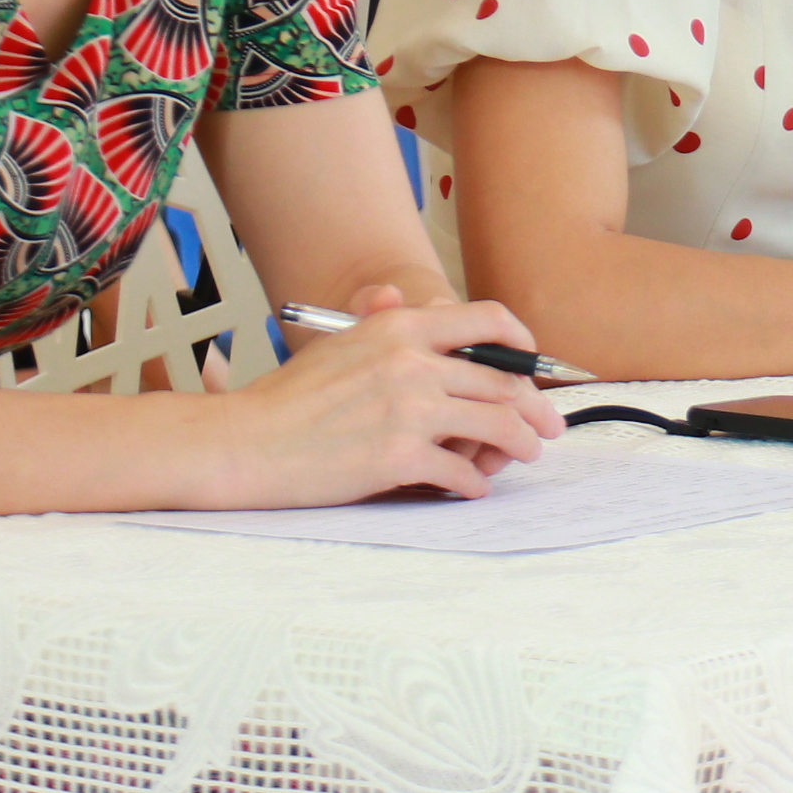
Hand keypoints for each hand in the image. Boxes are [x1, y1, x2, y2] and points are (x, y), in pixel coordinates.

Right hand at [221, 283, 564, 504]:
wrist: (245, 442)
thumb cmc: (289, 399)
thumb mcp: (342, 342)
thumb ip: (389, 326)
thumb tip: (426, 306)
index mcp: (401, 326)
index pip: (488, 320)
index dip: (522, 343)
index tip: (531, 362)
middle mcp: (413, 362)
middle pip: (503, 381)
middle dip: (534, 408)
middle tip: (547, 427)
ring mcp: (409, 409)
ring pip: (497, 425)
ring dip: (519, 444)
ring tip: (523, 455)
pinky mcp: (400, 456)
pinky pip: (461, 471)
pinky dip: (474, 482)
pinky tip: (471, 487)